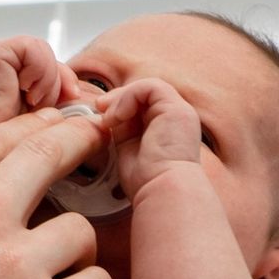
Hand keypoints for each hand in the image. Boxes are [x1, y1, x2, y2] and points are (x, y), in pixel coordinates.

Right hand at [0, 35, 77, 124]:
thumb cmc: (6, 128)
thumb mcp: (43, 114)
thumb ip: (61, 100)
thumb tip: (80, 95)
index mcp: (27, 76)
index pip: (59, 69)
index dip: (69, 82)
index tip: (73, 98)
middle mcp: (17, 63)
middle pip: (55, 61)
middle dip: (56, 87)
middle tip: (40, 106)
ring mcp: (8, 54)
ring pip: (47, 53)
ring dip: (45, 81)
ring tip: (30, 99)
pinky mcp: (0, 50)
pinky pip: (34, 48)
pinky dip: (36, 70)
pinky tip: (23, 87)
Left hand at [96, 77, 204, 198]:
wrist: (162, 190)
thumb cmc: (146, 181)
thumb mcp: (128, 148)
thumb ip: (122, 130)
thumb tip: (104, 116)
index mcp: (166, 127)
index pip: (142, 104)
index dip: (120, 105)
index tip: (101, 118)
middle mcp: (176, 117)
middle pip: (144, 94)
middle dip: (118, 98)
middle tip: (100, 109)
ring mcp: (179, 111)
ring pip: (146, 87)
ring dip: (122, 98)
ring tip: (109, 119)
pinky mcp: (177, 109)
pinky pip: (150, 87)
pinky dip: (129, 97)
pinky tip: (118, 117)